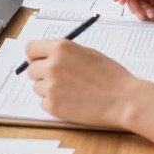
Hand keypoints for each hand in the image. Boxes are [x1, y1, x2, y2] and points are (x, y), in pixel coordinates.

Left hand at [24, 39, 148, 129]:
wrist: (123, 99)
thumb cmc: (110, 75)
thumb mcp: (86, 52)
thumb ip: (64, 53)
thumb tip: (46, 56)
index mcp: (60, 48)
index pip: (30, 48)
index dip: (35, 56)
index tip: (41, 61)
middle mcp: (52, 65)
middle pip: (31, 70)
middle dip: (41, 74)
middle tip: (60, 79)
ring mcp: (51, 86)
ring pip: (37, 87)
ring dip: (48, 89)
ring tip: (70, 90)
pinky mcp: (53, 106)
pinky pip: (43, 102)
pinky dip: (54, 103)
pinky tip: (71, 101)